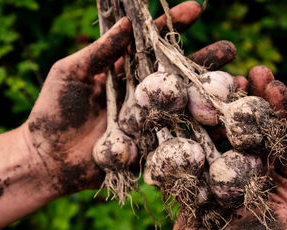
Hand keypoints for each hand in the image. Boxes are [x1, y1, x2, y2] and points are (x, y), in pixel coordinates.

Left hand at [23, 1, 229, 195]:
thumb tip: (126, 23)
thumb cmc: (53, 111)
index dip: (172, 26)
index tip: (195, 9)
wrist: (48, 158)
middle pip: (176, 72)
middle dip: (204, 60)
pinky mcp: (149, 144)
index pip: (151, 44)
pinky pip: (178, 134)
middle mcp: (140, 92)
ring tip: (238, 83)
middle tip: (231, 49)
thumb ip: (100, 50)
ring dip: (211, 93)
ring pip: (184, 102)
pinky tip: (224, 121)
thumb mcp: (70, 72)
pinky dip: (202, 128)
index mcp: (122, 70)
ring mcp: (147, 119)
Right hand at [167, 67, 286, 229]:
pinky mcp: (200, 179)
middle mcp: (256, 177)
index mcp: (283, 188)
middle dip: (258, 101)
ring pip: (231, 136)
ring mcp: (226, 176)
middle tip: (252, 71)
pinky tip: (199, 107)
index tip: (275, 84)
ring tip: (228, 82)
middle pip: (260, 132)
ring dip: (230, 108)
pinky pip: (202, 150)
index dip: (284, 112)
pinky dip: (201, 127)